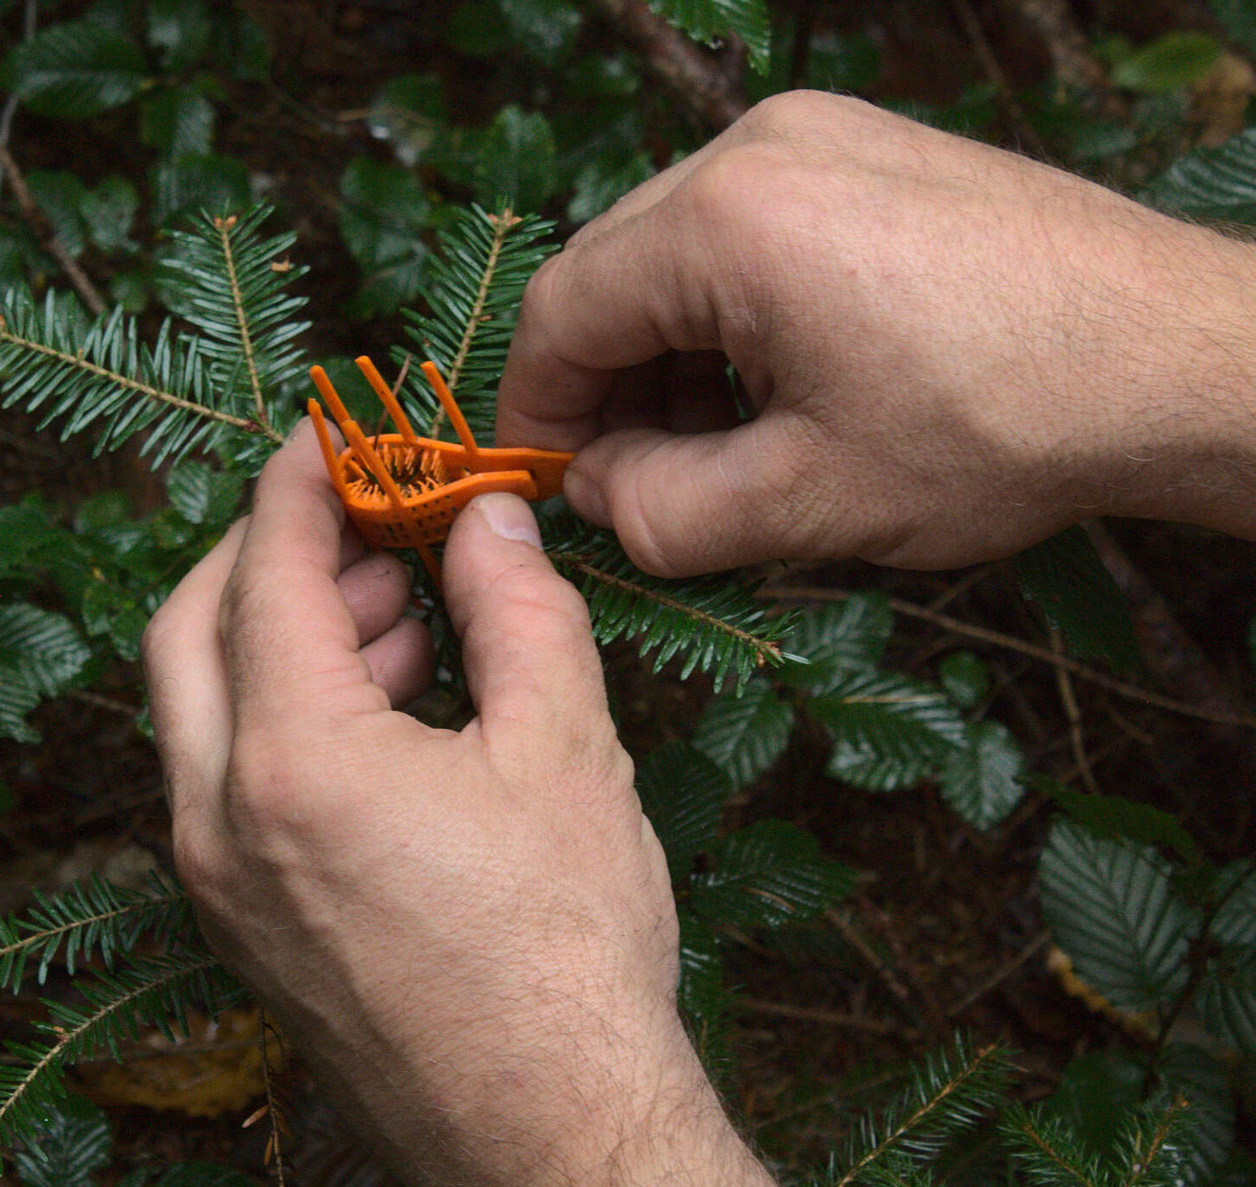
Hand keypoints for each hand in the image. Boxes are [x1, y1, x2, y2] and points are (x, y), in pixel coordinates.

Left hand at [142, 429, 781, 1186]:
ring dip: (280, 635)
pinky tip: (388, 710)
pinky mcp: (241, 926)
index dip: (300, 482)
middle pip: (192, 629)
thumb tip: (490, 518)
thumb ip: (517, 608)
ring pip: (202, 709)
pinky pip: (228, 781)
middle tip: (364, 521)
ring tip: (400, 612)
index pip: (265, 571)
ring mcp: (217, 883)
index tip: (334, 432)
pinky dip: (283, 717)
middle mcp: (219, 820)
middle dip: (265, 552)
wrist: (548, 1137)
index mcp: (293, 762)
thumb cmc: (568, 954)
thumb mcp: (564, 751)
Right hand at [498, 90, 1255, 577]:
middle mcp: (759, 148)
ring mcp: (822, 138)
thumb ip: (659, 510)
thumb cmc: (1002, 426)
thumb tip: (593, 496)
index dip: (538, 412)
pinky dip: (734, 319)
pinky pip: (750, 233)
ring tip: (722, 453)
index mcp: (726, 220)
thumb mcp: (807, 501)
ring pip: (678, 254)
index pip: (560, 312)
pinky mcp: (869, 155)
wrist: (1184, 359)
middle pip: (614, 273)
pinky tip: (781, 393)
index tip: (556, 491)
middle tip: (641, 485)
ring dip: (672, 358)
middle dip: (610, 388)